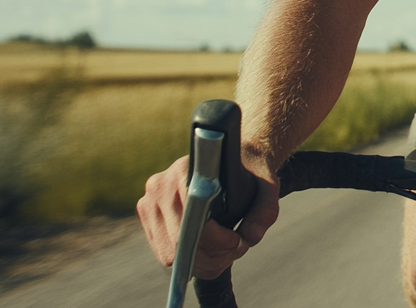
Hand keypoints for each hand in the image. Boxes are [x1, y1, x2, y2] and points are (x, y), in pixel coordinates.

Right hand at [136, 155, 281, 279]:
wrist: (227, 157)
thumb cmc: (247, 172)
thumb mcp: (267, 185)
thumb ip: (265, 210)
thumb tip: (250, 237)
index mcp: (186, 171)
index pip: (192, 220)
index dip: (215, 239)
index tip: (237, 240)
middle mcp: (160, 185)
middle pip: (179, 244)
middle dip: (212, 254)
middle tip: (236, 245)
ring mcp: (148, 202)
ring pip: (170, 254)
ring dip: (201, 259)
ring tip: (224, 245)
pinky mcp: (147, 216)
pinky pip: (165, 253)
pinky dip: (189, 258)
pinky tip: (209, 245)